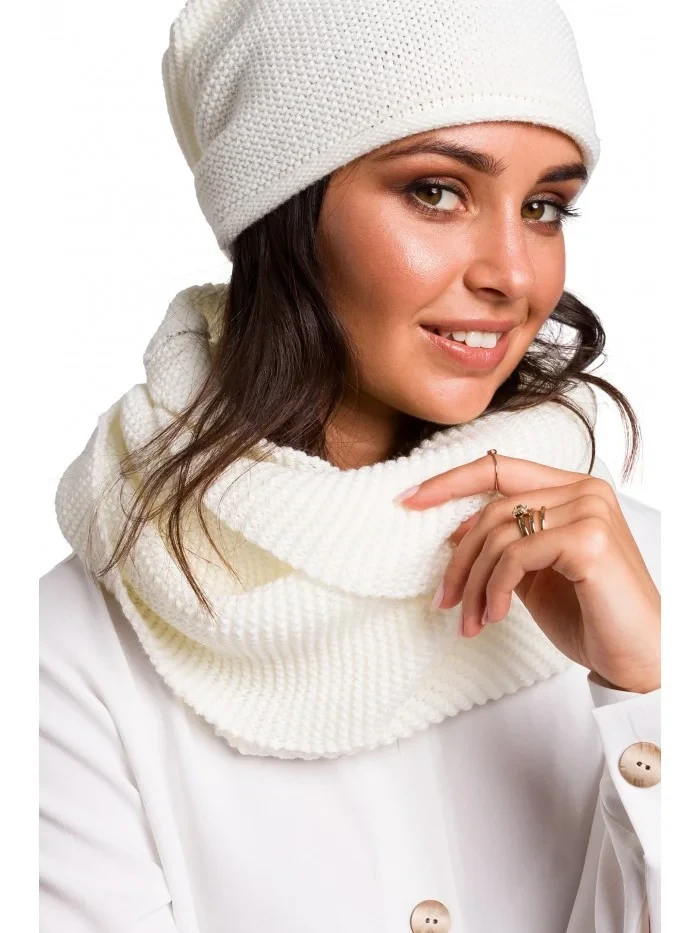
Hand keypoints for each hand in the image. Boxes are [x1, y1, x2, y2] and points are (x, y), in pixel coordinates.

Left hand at [396, 455, 660, 693]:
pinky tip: (494, 616)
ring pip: (498, 534)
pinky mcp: (588, 540)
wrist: (637, 658)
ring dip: (473, 583)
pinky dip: (494, 589)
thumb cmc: (590, 616)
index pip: (499, 467)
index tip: (408, 499)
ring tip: (471, 620)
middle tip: (444, 600)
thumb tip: (455, 531)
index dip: (449, 481)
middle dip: (458, 559)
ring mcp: (589, 510)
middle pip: (491, 508)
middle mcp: (584, 490)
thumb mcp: (534, 574)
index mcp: (572, 489)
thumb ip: (504, 545)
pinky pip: (515, 556)